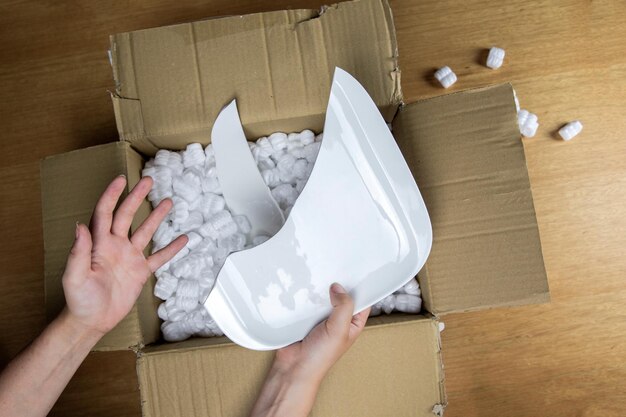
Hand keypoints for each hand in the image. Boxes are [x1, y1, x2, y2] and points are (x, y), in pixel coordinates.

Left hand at [62, 175, 186, 335]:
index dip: (112, 195)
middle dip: (137, 197)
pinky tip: (183, 239)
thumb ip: (78, 252)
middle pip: (127, 215)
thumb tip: (79, 226)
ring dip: (156, 217)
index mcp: (98, 243)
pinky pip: (159, 258)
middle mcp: (114, 246)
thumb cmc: (78, 300)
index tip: (121, 180)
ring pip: (145, 232)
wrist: (92, 321)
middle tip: (148, 181)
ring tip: (168, 202)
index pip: (105, 213)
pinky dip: (171, 249)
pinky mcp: (140, 272)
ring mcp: (129, 258)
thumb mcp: (74, 276)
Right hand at [250, 283, 369, 416]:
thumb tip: (339, 287)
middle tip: (335, 268)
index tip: (357, 271)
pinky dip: (306, 296)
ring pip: (324, 297)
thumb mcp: (339, 330)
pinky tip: (303, 288)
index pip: (362, 300)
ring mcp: (321, 318)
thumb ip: (343, 307)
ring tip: (318, 275)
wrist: (294, 368)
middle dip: (338, 285)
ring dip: (320, 290)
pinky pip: (308, 301)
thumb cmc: (320, 357)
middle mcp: (338, 319)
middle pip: (341, 295)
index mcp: (352, 323)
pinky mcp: (306, 318)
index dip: (361, 287)